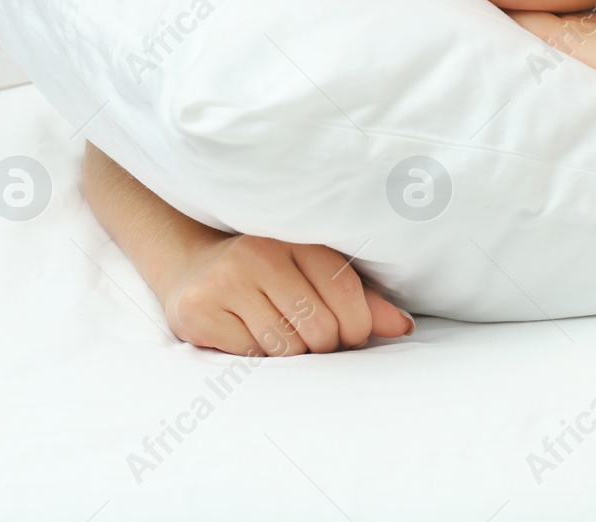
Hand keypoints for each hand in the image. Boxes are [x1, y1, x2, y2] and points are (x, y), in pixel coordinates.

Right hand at [160, 234, 414, 356]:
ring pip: (286, 346)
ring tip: (280, 334)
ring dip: (291, 353)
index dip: (358, 324)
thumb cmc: (270, 277)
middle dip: (324, 345)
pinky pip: (250, 356)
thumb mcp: (315, 276)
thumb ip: (361, 300)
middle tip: (313, 339)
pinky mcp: (199, 312)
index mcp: (297, 238)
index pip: (344, 288)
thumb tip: (402, 327)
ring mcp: (225, 282)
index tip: (353, 335)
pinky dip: (258, 357)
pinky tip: (248, 335)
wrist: (192, 270)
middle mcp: (259, 255)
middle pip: (319, 326)